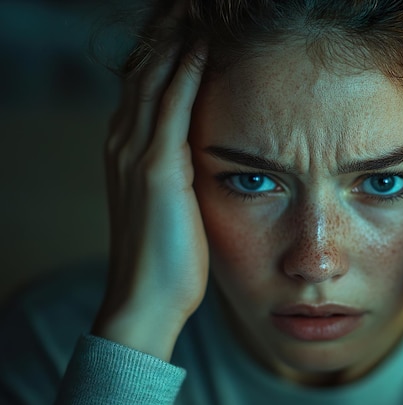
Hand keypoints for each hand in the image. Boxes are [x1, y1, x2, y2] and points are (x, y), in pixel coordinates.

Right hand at [92, 9, 208, 361]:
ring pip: (153, 79)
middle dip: (166, 32)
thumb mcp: (169, 200)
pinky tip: (200, 47)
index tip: (186, 22)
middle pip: (144, 70)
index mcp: (126, 150)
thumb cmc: (166, 255)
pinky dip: (185, 74)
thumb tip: (196, 145)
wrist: (147, 298)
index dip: (163, 49)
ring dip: (174, 40)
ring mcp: (135, 155)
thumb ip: (173, 166)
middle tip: (188, 3)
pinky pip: (171, 108)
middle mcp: (123, 143)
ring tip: (193, 9)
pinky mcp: (156, 171)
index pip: (144, 83)